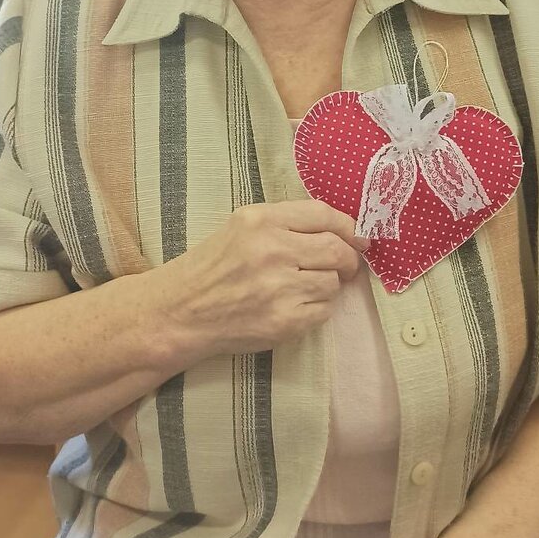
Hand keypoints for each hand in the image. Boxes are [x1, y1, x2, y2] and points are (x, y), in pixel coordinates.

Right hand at [157, 200, 368, 360]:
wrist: (180, 312)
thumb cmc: (212, 267)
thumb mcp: (241, 227)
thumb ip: (286, 223)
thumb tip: (342, 231)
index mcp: (261, 221)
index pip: (324, 214)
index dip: (349, 226)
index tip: (358, 238)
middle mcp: (271, 251)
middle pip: (336, 249)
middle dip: (348, 259)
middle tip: (345, 267)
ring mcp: (278, 289)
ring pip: (332, 283)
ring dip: (327, 286)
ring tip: (304, 288)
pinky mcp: (283, 322)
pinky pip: (323, 311)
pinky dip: (316, 309)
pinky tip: (293, 307)